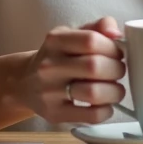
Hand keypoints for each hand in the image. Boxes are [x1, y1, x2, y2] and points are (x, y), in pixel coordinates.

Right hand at [10, 16, 125, 123]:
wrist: (24, 82)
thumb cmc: (57, 57)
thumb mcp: (71, 35)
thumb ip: (97, 28)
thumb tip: (116, 33)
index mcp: (55, 40)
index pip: (91, 40)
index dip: (112, 47)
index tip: (118, 53)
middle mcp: (49, 66)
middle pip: (94, 66)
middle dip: (117, 69)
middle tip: (118, 72)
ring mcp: (49, 92)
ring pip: (93, 93)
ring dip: (114, 92)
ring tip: (115, 89)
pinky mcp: (54, 114)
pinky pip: (91, 116)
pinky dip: (106, 111)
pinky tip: (105, 105)